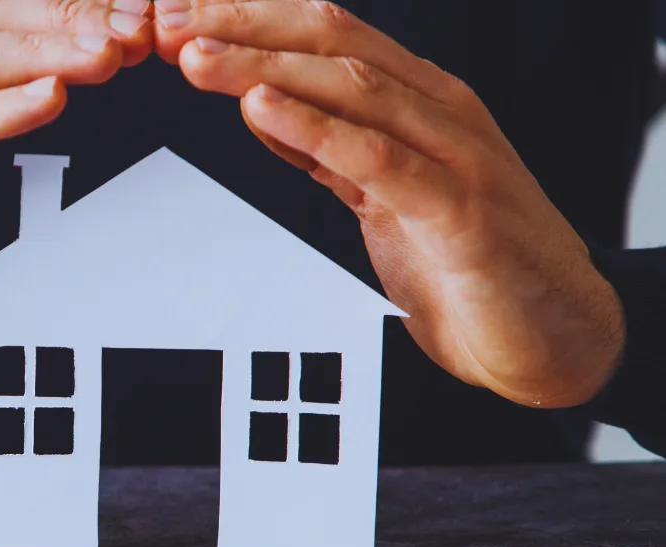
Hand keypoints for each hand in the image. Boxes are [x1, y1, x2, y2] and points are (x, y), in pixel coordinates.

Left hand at [154, 0, 624, 407]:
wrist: (551, 336)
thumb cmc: (468, 261)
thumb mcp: (380, 194)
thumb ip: (328, 149)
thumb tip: (262, 105)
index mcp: (416, 101)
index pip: (324, 36)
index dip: (250, 18)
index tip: (180, 15)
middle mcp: (437, 112)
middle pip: (332, 43)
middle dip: (244, 27)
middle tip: (173, 22)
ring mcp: (454, 156)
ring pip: (352, 88)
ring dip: (265, 68)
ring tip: (199, 57)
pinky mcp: (458, 213)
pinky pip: (376, 159)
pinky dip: (315, 130)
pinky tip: (262, 110)